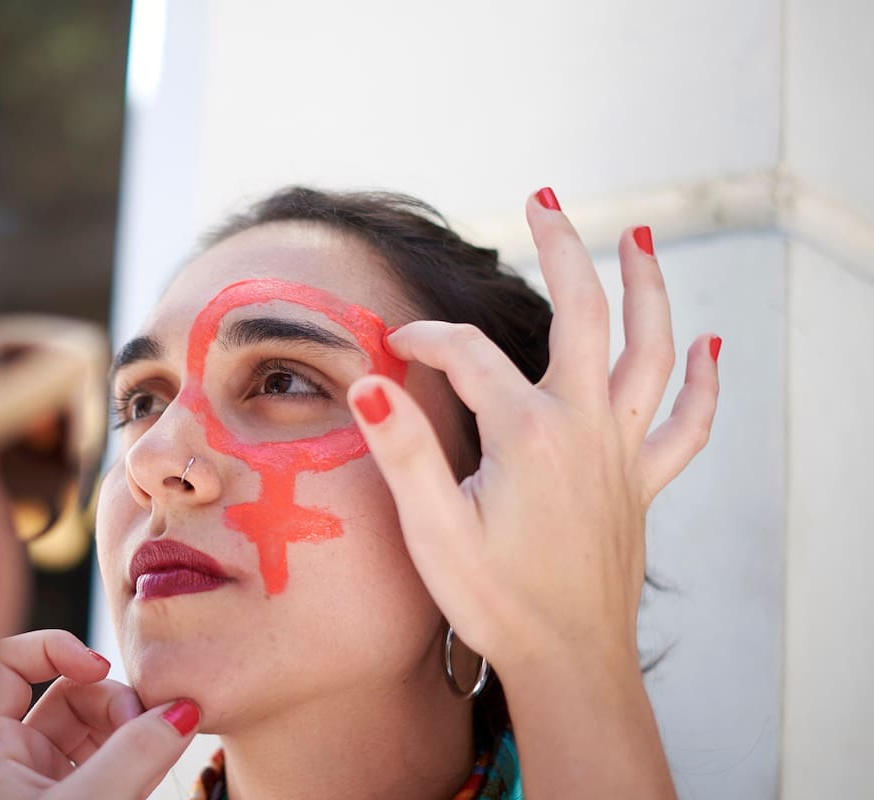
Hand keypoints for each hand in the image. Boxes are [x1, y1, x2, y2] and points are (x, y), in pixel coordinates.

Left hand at [0, 630, 198, 799]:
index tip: (99, 668)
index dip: (57, 649)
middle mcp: (4, 756)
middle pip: (66, 692)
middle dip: (114, 702)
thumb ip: (133, 756)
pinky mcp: (65, 799)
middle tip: (147, 727)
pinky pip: (103, 761)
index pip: (6, 660)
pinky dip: (132, 761)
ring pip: (91, 727)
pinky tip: (151, 775)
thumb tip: (184, 710)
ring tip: (157, 754)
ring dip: (131, 731)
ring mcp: (36, 779)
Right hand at [347, 190, 718, 796]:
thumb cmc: (495, 600)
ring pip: (650, 353)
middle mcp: (584, 428)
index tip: (393, 348)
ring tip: (639, 240)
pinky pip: (685, 425)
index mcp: (529, 434)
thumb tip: (370, 382)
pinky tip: (711, 347)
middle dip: (561, 250)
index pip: (468, 354)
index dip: (424, 340)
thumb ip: (403, 449)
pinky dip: (703, 384)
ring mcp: (620, 453)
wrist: (568, 661)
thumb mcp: (431, 528)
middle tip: (544, 199)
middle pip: (581, 315)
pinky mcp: (639, 483)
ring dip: (647, 291)